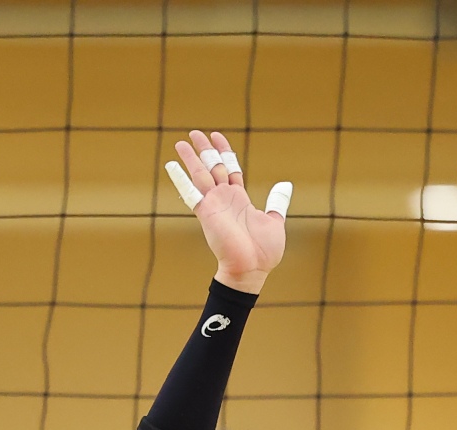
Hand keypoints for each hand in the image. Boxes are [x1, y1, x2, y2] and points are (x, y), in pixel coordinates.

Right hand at [167, 130, 286, 294]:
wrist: (252, 270)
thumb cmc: (263, 252)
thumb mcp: (274, 221)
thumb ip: (277, 202)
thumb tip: (285, 185)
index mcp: (239, 198)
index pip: (229, 167)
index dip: (224, 151)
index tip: (217, 136)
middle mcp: (224, 198)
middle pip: (212, 167)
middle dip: (205, 149)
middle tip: (195, 133)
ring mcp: (214, 204)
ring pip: (201, 174)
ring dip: (191, 158)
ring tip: (182, 142)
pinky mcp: (206, 213)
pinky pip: (191, 193)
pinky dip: (181, 179)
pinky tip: (171, 165)